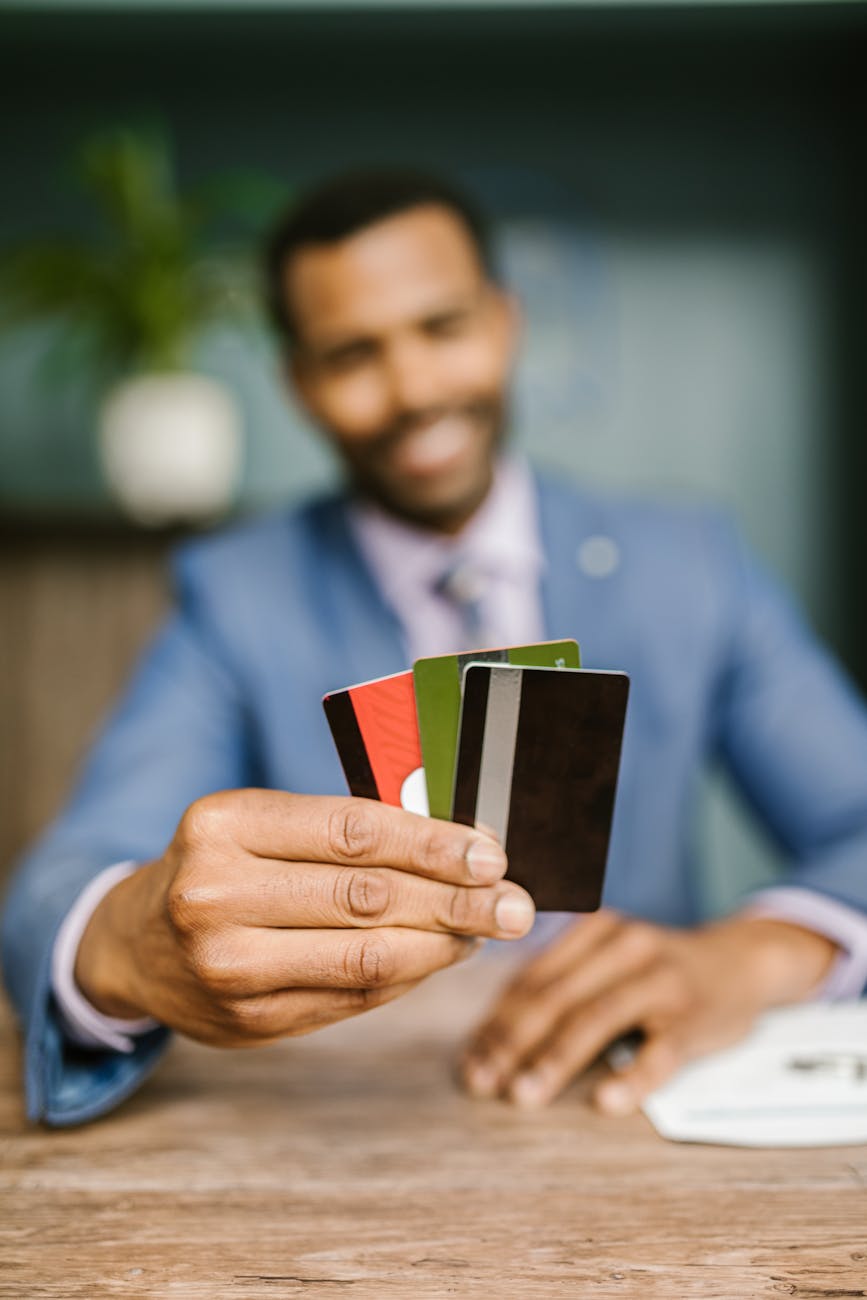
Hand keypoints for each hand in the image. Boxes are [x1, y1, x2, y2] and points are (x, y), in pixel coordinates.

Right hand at [75, 789, 534, 1047]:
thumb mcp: (260, 822)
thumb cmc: (222, 864)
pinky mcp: (244, 1022)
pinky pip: (350, 1000)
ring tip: (485, 931)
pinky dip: (407, 979)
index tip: (491, 854)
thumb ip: (343, 830)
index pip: (352, 831)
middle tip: (516, 905)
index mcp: (224, 823)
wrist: (134, 943)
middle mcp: (215, 894)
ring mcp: (226, 967)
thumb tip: (457, 848)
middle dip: (456, 901)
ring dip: (441, 946)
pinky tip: (439, 959)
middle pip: (367, 897)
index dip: (432, 844)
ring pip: (365, 957)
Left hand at [461, 908, 837, 1112]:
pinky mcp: (696, 1016)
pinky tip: (607, 1102)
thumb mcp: (608, 957)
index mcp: (594, 929)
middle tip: (482, 1084)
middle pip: (557, 996)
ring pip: (598, 1018)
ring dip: (555, 1060)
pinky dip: (633, 1076)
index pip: (533, 978)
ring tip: (524, 1096)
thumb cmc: (656, 969)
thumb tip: (492, 1038)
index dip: (496, 1021)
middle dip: (512, 1043)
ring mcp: (662, 979)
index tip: (468, 1061)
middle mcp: (624, 944)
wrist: (741, 961)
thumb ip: (561, 984)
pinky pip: (662, 1049)